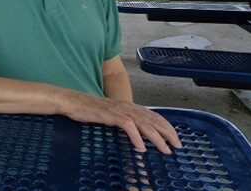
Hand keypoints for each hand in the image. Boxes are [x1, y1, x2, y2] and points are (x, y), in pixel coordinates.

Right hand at [61, 91, 182, 153]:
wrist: (72, 101)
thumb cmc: (89, 109)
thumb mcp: (110, 113)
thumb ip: (124, 119)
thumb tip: (136, 131)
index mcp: (128, 106)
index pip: (153, 115)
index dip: (166, 126)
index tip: (175, 138)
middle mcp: (126, 106)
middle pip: (152, 119)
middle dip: (167, 132)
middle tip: (178, 145)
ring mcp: (118, 110)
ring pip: (143, 123)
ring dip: (156, 137)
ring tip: (165, 149)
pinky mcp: (110, 115)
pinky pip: (127, 126)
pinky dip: (136, 137)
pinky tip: (141, 147)